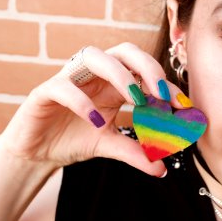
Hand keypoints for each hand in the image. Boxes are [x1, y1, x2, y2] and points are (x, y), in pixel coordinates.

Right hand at [0, 43, 187, 175]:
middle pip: (123, 51)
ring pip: (93, 56)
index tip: (182, 105)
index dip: (165, 85)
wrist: (39, 152)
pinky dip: (80, 100)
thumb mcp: (110, 145)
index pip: (143, 73)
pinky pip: (62, 86)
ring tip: (135, 98)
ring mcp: (70, 79)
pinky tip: (95, 120)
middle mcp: (95, 75)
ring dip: (118, 74)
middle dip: (147, 67)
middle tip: (162, 93)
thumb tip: (162, 169)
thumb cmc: (76, 139)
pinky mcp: (45, 92)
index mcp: (114, 84)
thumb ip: (135, 152)